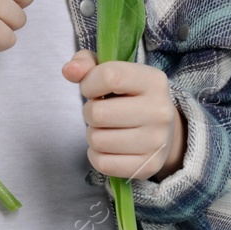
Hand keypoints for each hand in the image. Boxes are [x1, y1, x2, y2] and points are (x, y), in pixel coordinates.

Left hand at [61, 49, 185, 180]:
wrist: (162, 130)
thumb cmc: (128, 96)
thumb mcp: (112, 71)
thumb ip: (86, 63)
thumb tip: (68, 70)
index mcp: (154, 81)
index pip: (110, 76)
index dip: (89, 83)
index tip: (93, 89)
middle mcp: (160, 111)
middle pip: (98, 113)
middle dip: (90, 113)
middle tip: (101, 112)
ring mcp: (156, 142)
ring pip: (97, 140)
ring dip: (94, 134)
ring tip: (108, 128)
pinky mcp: (149, 167)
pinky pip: (102, 163)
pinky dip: (97, 156)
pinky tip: (109, 147)